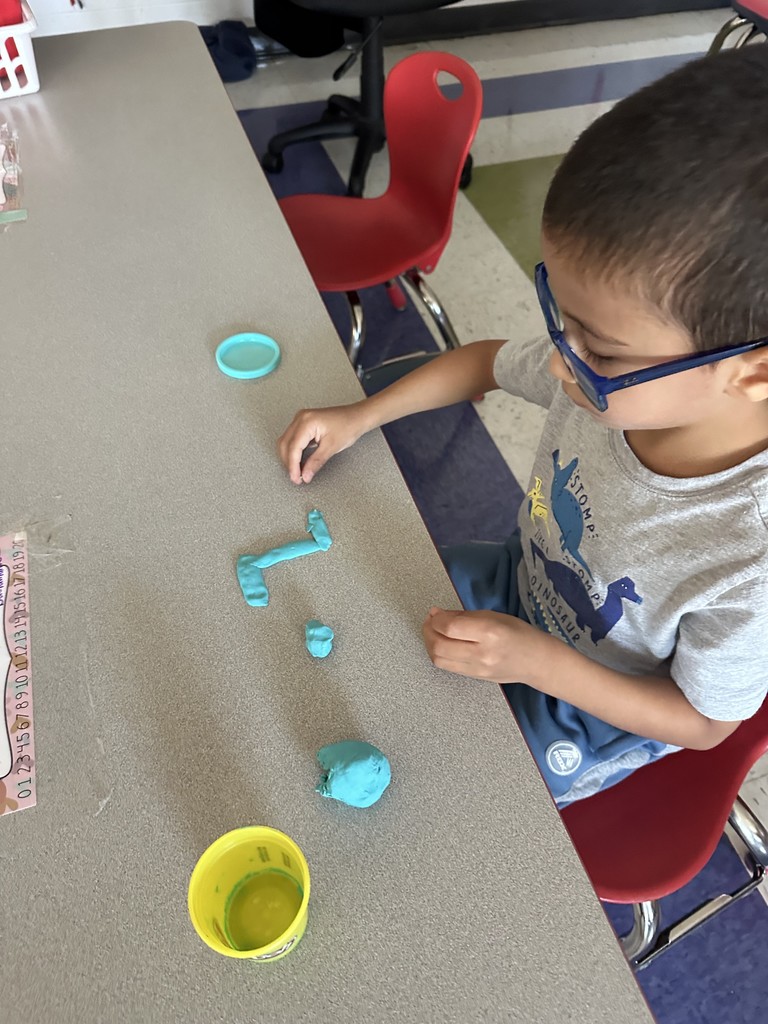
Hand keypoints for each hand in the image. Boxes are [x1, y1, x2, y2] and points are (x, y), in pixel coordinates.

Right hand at [277, 404, 367, 483]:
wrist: (357, 417)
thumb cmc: (348, 426)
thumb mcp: (331, 447)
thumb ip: (316, 462)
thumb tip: (305, 475)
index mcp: (306, 422)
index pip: (293, 448)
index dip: (292, 466)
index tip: (296, 478)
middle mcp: (300, 418)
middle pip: (285, 444)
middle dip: (288, 463)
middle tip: (296, 477)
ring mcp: (300, 420)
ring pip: (286, 442)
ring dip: (289, 458)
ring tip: (298, 471)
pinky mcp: (303, 424)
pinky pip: (292, 439)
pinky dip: (294, 452)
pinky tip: (300, 461)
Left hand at [422, 607, 544, 683]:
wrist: (536, 662)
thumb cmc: (519, 634)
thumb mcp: (493, 616)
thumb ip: (463, 616)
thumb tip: (437, 614)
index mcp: (489, 633)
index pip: (450, 628)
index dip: (436, 619)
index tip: (435, 612)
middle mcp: (481, 653)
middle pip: (439, 646)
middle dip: (428, 631)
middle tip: (430, 621)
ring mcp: (477, 669)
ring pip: (439, 659)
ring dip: (430, 644)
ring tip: (433, 632)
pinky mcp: (474, 678)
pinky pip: (447, 666)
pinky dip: (439, 654)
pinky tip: (443, 644)